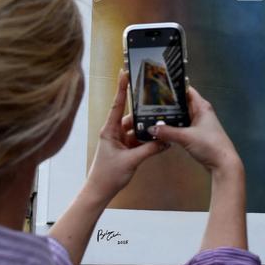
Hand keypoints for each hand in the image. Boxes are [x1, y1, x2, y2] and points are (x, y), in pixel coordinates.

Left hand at [85, 71, 166, 203]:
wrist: (100, 192)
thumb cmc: (108, 175)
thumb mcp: (132, 160)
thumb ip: (150, 149)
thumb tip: (165, 140)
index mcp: (110, 130)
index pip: (117, 104)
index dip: (121, 88)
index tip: (125, 72)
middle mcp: (114, 132)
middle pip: (131, 116)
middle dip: (144, 113)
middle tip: (156, 104)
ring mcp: (119, 140)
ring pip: (137, 129)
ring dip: (147, 130)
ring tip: (161, 126)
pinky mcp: (124, 148)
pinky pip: (138, 140)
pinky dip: (147, 140)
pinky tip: (158, 141)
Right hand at [146, 86, 241, 177]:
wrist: (222, 163)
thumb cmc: (209, 145)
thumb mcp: (185, 137)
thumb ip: (167, 132)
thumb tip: (151, 128)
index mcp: (202, 106)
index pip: (187, 90)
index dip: (174, 87)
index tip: (159, 87)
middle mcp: (201, 112)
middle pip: (182, 103)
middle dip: (169, 103)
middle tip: (151, 103)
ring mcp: (199, 123)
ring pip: (182, 116)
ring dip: (171, 117)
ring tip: (153, 115)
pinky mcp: (197, 134)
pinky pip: (183, 126)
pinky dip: (174, 127)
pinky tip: (163, 129)